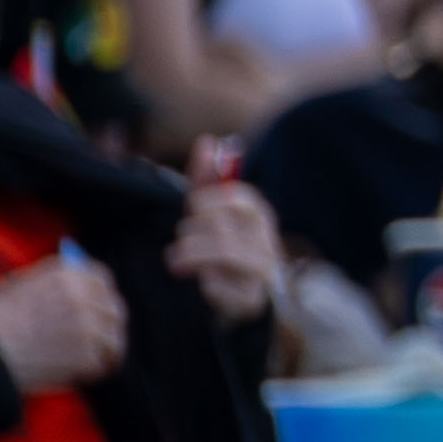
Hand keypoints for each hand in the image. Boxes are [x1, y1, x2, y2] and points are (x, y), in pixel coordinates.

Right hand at [0, 253, 128, 391]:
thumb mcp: (18, 285)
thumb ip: (54, 283)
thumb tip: (80, 289)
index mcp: (66, 273)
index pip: (103, 279)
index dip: (102, 295)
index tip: (100, 306)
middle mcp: (83, 296)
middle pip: (114, 310)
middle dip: (107, 324)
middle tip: (99, 339)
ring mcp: (88, 326)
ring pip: (114, 339)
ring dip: (104, 350)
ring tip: (91, 360)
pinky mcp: (87, 355)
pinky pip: (103, 364)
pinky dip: (93, 372)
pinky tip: (78, 374)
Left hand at [164, 177, 282, 324]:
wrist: (245, 296)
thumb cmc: (225, 245)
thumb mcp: (214, 213)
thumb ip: (207, 179)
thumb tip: (207, 141)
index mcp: (259, 214)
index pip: (233, 197)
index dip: (204, 203)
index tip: (192, 210)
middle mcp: (267, 240)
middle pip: (222, 225)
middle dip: (191, 232)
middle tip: (181, 238)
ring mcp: (262, 271)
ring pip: (225, 253)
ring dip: (191, 256)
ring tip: (175, 261)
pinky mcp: (252, 300)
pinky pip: (223, 289)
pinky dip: (207, 286)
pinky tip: (201, 284)